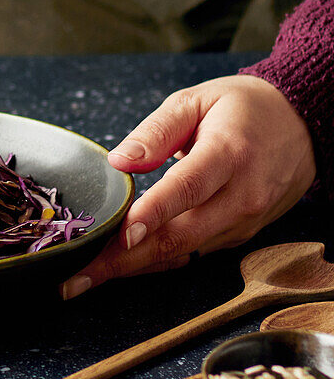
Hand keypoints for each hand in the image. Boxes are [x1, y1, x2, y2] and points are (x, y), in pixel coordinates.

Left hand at [60, 75, 315, 298]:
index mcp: (229, 154)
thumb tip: (119, 161)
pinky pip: (192, 252)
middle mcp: (242, 196)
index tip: (121, 233)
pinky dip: (156, 260)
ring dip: (133, 267)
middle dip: (125, 259)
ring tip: (83, 278)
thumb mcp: (195, 100)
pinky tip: (119, 266)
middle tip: (76, 276)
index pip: (188, 188)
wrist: (302, 126)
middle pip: (180, 235)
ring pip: (183, 251)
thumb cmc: (243, 108)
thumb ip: (156, 131)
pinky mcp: (240, 235)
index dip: (153, 213)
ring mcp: (244, 222)